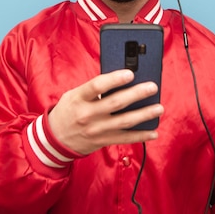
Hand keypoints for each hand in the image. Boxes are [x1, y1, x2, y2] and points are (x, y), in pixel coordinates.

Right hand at [47, 69, 163, 154]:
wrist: (56, 138)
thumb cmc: (69, 110)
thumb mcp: (74, 95)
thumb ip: (93, 88)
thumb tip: (121, 80)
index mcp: (78, 98)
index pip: (97, 86)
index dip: (114, 79)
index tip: (130, 73)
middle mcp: (87, 114)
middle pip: (116, 103)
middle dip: (136, 94)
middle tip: (152, 87)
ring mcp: (96, 130)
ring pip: (124, 121)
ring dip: (144, 115)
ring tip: (159, 108)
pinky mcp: (103, 141)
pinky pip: (125, 138)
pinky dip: (141, 136)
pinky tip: (154, 132)